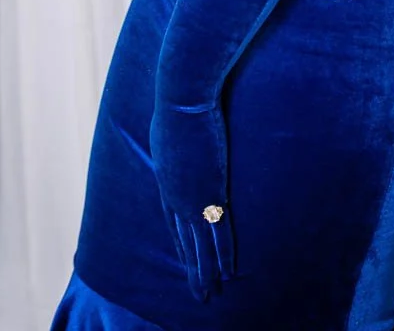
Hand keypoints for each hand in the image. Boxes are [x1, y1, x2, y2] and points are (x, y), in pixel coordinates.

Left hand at [150, 99, 234, 300]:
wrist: (181, 99)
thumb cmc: (175, 100)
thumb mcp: (168, 124)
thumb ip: (173, 136)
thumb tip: (177, 131)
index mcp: (165, 179)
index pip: (172, 219)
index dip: (180, 242)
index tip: (184, 258)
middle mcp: (175, 196)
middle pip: (184, 239)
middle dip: (191, 267)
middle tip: (198, 292)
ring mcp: (192, 198)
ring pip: (200, 245)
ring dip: (205, 271)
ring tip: (209, 295)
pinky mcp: (211, 194)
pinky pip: (219, 231)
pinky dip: (224, 254)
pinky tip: (228, 272)